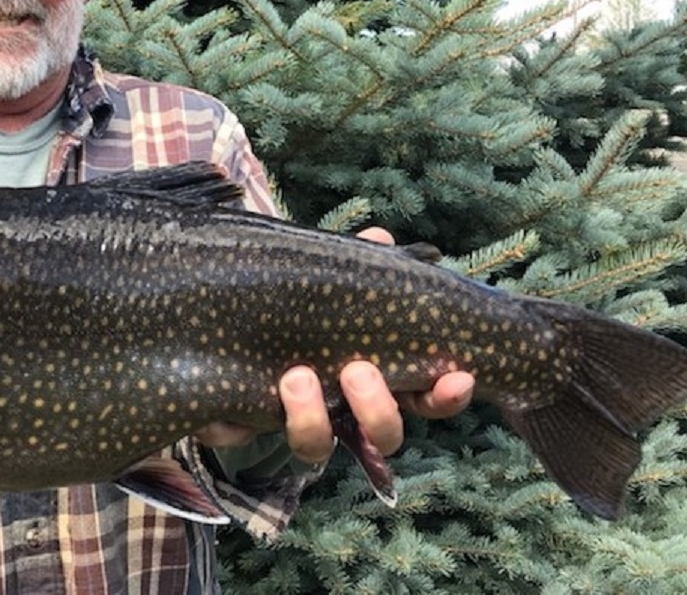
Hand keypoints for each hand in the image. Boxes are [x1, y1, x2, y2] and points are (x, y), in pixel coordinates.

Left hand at [197, 226, 474, 463]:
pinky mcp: (244, 425)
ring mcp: (296, 422)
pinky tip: (243, 396)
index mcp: (375, 377)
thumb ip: (357, 264)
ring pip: (316, 447)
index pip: (425, 398)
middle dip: (377, 410)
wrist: (229, 323)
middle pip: (383, 435)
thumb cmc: (301, 304)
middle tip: (358, 370)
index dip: (446, 395)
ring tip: (296, 377)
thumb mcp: (330, 281)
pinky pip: (244, 438)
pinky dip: (238, 423)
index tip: (457, 375)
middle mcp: (341, 411)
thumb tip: (380, 238)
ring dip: (311, 419)